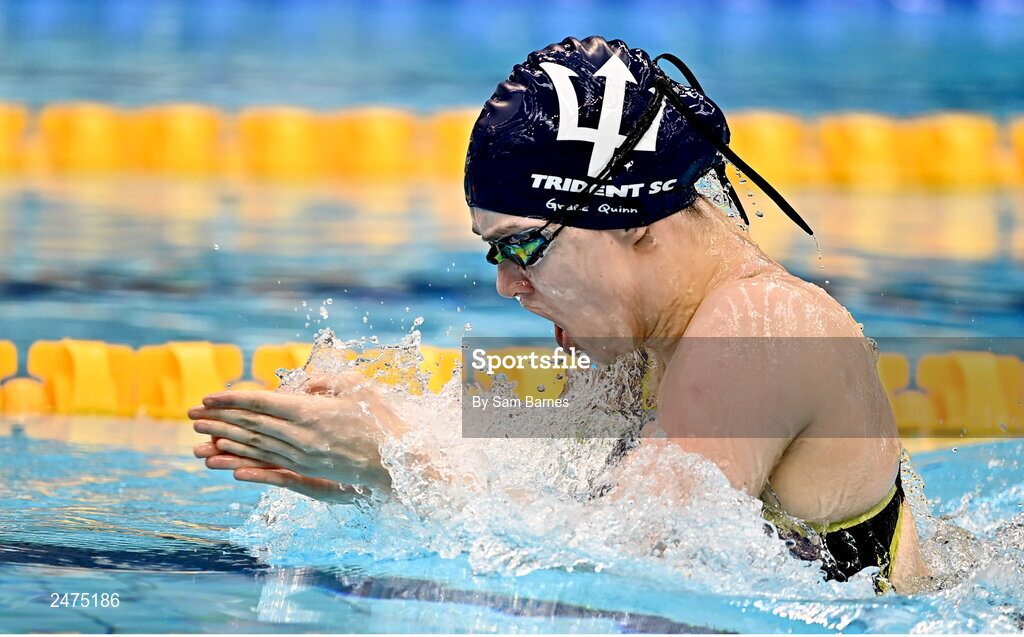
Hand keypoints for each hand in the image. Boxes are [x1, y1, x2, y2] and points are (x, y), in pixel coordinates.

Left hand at [189, 372, 404, 493]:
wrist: (400, 462)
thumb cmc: (383, 420)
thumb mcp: (359, 387)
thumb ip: (326, 381)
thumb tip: (299, 385)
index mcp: (311, 412)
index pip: (262, 403)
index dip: (232, 399)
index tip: (207, 397)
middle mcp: (302, 437)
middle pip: (252, 425)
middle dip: (219, 419)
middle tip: (190, 415)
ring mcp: (304, 457)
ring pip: (256, 447)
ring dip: (225, 441)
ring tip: (200, 438)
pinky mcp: (309, 471)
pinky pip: (270, 465)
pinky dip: (246, 462)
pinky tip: (228, 463)